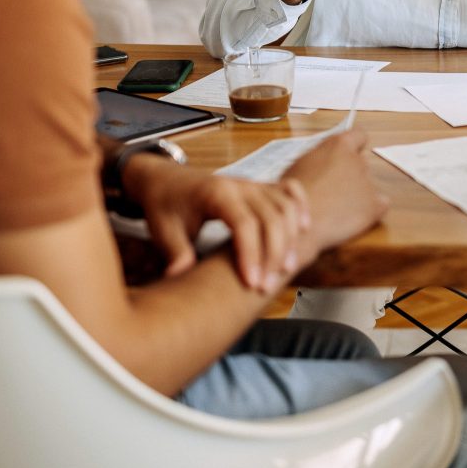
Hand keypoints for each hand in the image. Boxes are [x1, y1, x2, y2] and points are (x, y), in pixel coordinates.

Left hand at [125, 157, 310, 291]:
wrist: (165, 180)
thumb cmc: (165, 206)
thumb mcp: (162, 231)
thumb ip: (175, 253)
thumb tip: (179, 278)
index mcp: (215, 193)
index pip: (243, 223)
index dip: (251, 255)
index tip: (251, 284)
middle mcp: (239, 184)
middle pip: (271, 216)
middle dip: (274, 254)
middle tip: (266, 287)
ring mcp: (252, 183)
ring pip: (285, 206)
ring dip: (291, 238)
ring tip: (286, 269)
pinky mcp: (259, 186)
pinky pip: (289, 191)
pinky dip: (301, 207)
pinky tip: (304, 230)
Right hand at [283, 129, 387, 259]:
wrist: (297, 222)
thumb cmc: (290, 195)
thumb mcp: (298, 165)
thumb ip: (317, 160)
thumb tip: (322, 165)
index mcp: (338, 146)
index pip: (359, 135)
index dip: (356, 144)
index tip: (352, 153)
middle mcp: (357, 160)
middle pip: (360, 164)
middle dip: (350, 175)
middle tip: (332, 190)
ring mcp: (368, 182)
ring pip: (367, 185)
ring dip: (356, 194)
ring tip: (335, 208)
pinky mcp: (374, 205)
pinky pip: (379, 205)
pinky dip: (369, 210)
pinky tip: (351, 218)